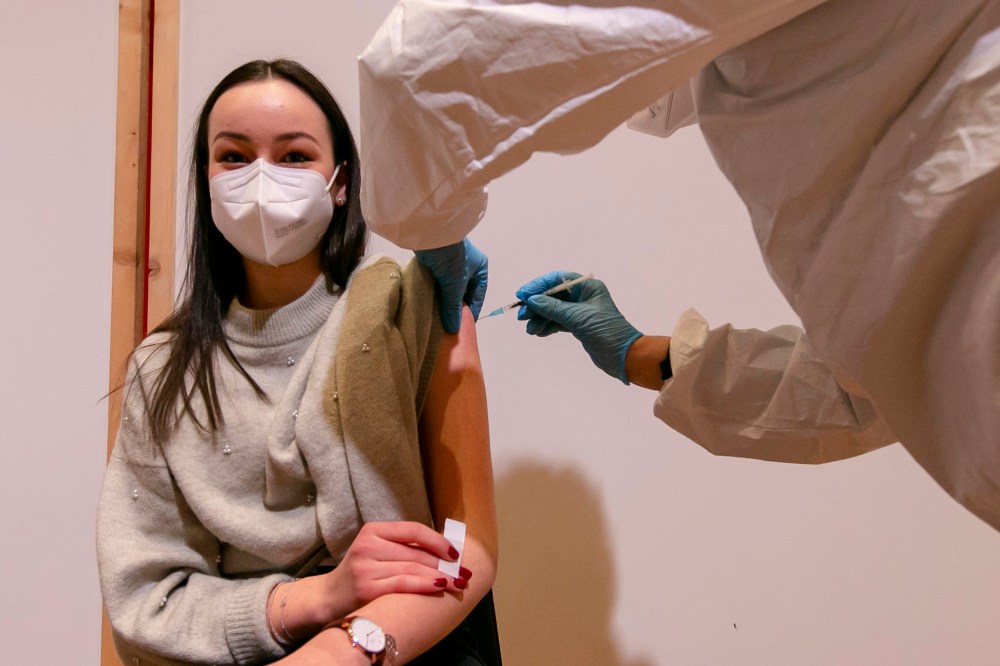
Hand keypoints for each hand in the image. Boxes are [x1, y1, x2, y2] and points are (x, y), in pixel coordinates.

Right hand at [322, 522, 470, 618]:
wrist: (329, 597)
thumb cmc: (362, 572)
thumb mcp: (377, 550)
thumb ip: (403, 546)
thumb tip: (446, 549)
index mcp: (373, 530)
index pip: (413, 530)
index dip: (438, 541)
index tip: (456, 553)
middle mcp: (368, 546)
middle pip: (416, 552)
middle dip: (445, 564)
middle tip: (465, 572)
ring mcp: (366, 567)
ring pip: (413, 568)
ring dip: (441, 577)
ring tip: (459, 583)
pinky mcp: (367, 589)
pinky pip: (404, 584)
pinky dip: (425, 585)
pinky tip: (440, 587)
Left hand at [414, 239, 487, 332]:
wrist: (429, 231)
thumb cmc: (451, 256)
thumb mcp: (455, 284)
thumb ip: (454, 306)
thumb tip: (453, 328)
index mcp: (480, 267)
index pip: (478, 294)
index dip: (472, 311)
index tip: (464, 326)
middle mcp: (468, 265)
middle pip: (463, 291)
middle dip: (456, 307)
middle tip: (450, 323)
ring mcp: (451, 263)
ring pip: (449, 287)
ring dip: (444, 300)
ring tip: (438, 316)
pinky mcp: (436, 261)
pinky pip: (438, 281)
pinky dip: (435, 292)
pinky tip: (429, 303)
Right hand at [516, 271, 642, 383]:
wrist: (623, 356)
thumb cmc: (606, 332)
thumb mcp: (578, 318)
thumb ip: (553, 308)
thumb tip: (532, 300)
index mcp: (587, 287)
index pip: (558, 280)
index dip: (538, 286)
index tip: (523, 295)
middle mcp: (584, 296)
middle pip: (553, 295)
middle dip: (536, 305)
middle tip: (522, 316)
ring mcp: (580, 311)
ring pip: (553, 310)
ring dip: (539, 318)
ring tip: (530, 329)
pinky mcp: (579, 326)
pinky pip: (557, 322)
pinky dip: (547, 326)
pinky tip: (538, 332)